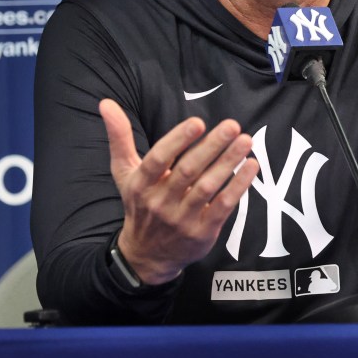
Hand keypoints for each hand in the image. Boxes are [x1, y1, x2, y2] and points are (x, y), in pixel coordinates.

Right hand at [100, 99, 258, 284]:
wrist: (146, 256)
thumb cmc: (140, 204)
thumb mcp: (124, 173)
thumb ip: (119, 137)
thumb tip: (106, 102)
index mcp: (141, 185)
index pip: (158, 160)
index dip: (177, 141)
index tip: (197, 122)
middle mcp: (160, 202)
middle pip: (188, 171)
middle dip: (211, 147)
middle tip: (232, 126)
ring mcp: (182, 219)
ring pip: (208, 187)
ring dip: (228, 163)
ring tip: (245, 141)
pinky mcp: (202, 232)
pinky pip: (223, 206)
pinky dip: (238, 186)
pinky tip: (251, 166)